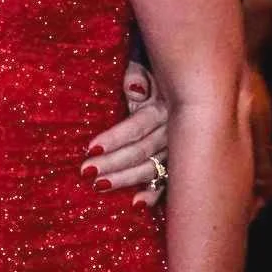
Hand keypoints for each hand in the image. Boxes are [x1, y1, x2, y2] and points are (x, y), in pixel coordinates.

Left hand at [82, 61, 169, 207]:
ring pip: (152, 168)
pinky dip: (153, 193)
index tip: (91, 149)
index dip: (115, 138)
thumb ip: (138, 76)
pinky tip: (136, 204)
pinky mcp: (177, 162)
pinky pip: (168, 181)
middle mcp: (173, 131)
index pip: (137, 126)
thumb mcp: (144, 67)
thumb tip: (135, 89)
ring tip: (99, 185)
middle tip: (87, 171)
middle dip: (113, 162)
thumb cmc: (153, 75)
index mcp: (163, 107)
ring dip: (125, 178)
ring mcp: (177, 149)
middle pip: (142, 150)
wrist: (184, 84)